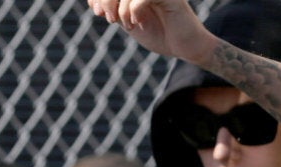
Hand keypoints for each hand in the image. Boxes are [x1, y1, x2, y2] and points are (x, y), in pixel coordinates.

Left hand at [87, 0, 216, 63]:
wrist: (187, 48)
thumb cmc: (161, 35)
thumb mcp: (129, 22)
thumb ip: (115, 10)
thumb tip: (93, 2)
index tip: (98, 11)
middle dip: (107, 0)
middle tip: (109, 19)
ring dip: (120, 8)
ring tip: (126, 25)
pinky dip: (133, 10)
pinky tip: (136, 23)